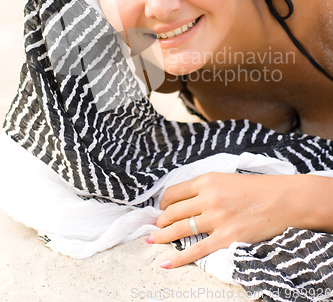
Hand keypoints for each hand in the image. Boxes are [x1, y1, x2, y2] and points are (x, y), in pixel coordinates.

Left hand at [147, 172, 313, 268]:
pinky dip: (178, 258)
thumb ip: (206, 187)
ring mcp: (217, 219)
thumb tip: (186, 200)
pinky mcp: (226, 237)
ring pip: (179, 229)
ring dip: (162, 236)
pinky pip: (196, 250)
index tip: (161, 209)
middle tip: (155, 226)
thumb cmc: (257, 189)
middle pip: (173, 211)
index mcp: (208, 180)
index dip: (163, 203)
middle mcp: (209, 198)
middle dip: (160, 220)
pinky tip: (165, 263)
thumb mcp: (227, 179)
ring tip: (153, 240)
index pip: (174, 192)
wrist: (284, 200)